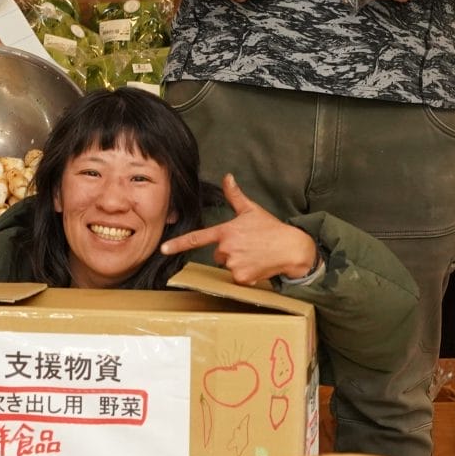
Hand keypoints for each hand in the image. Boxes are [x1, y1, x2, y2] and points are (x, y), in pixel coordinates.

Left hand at [159, 175, 317, 284]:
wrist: (292, 248)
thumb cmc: (271, 228)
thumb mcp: (252, 210)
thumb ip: (235, 195)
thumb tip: (227, 177)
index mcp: (226, 231)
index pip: (198, 238)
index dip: (179, 244)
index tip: (163, 249)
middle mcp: (227, 248)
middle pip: (218, 255)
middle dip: (229, 252)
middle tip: (248, 246)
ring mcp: (234, 264)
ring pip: (227, 267)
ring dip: (238, 263)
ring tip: (254, 255)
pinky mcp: (242, 278)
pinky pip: (237, 278)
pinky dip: (246, 274)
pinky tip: (257, 265)